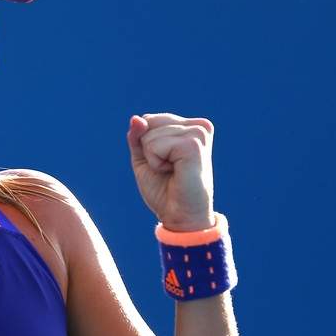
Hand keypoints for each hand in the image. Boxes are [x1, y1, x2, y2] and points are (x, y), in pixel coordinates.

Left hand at [126, 113, 215, 231]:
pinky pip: (154, 146)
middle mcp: (199, 126)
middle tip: (168, 170)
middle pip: (148, 123)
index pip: (149, 119)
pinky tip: (175, 172)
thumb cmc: (164, 190)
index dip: (145, 145)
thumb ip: (138, 137)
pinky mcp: (194, 145)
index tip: (165, 163)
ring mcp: (198, 134)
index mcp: (191, 126)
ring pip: (149, 135)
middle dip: (148, 150)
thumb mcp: (144, 158)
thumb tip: (136, 118)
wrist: (180, 217)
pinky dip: (156, 163)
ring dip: (153, 159)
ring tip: (173, 172)